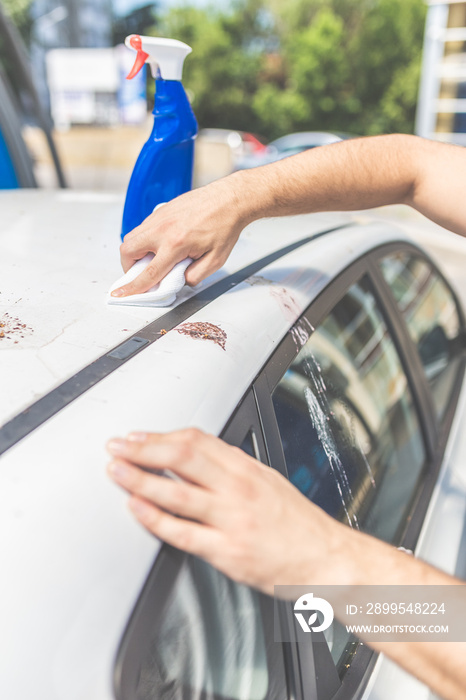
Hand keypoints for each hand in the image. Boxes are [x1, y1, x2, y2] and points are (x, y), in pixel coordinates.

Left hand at [106, 428, 352, 594]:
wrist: (324, 558)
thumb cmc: (297, 523)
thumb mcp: (268, 480)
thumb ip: (233, 467)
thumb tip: (198, 453)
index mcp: (247, 469)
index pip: (197, 440)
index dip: (161, 435)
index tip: (139, 436)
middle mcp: (238, 489)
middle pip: (183, 457)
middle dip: (143, 450)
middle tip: (118, 447)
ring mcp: (232, 519)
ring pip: (176, 492)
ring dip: (140, 479)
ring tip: (118, 472)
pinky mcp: (227, 551)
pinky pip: (182, 533)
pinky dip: (155, 519)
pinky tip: (138, 509)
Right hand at [111, 175, 248, 297]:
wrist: (229, 200)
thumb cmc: (224, 226)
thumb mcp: (215, 261)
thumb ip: (194, 276)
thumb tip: (180, 281)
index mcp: (175, 244)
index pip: (148, 272)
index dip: (132, 287)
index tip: (120, 293)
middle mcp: (162, 229)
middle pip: (127, 250)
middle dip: (128, 266)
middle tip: (140, 274)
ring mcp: (159, 217)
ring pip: (132, 237)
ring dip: (135, 252)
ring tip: (153, 259)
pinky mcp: (160, 210)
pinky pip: (143, 228)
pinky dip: (144, 240)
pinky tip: (161, 245)